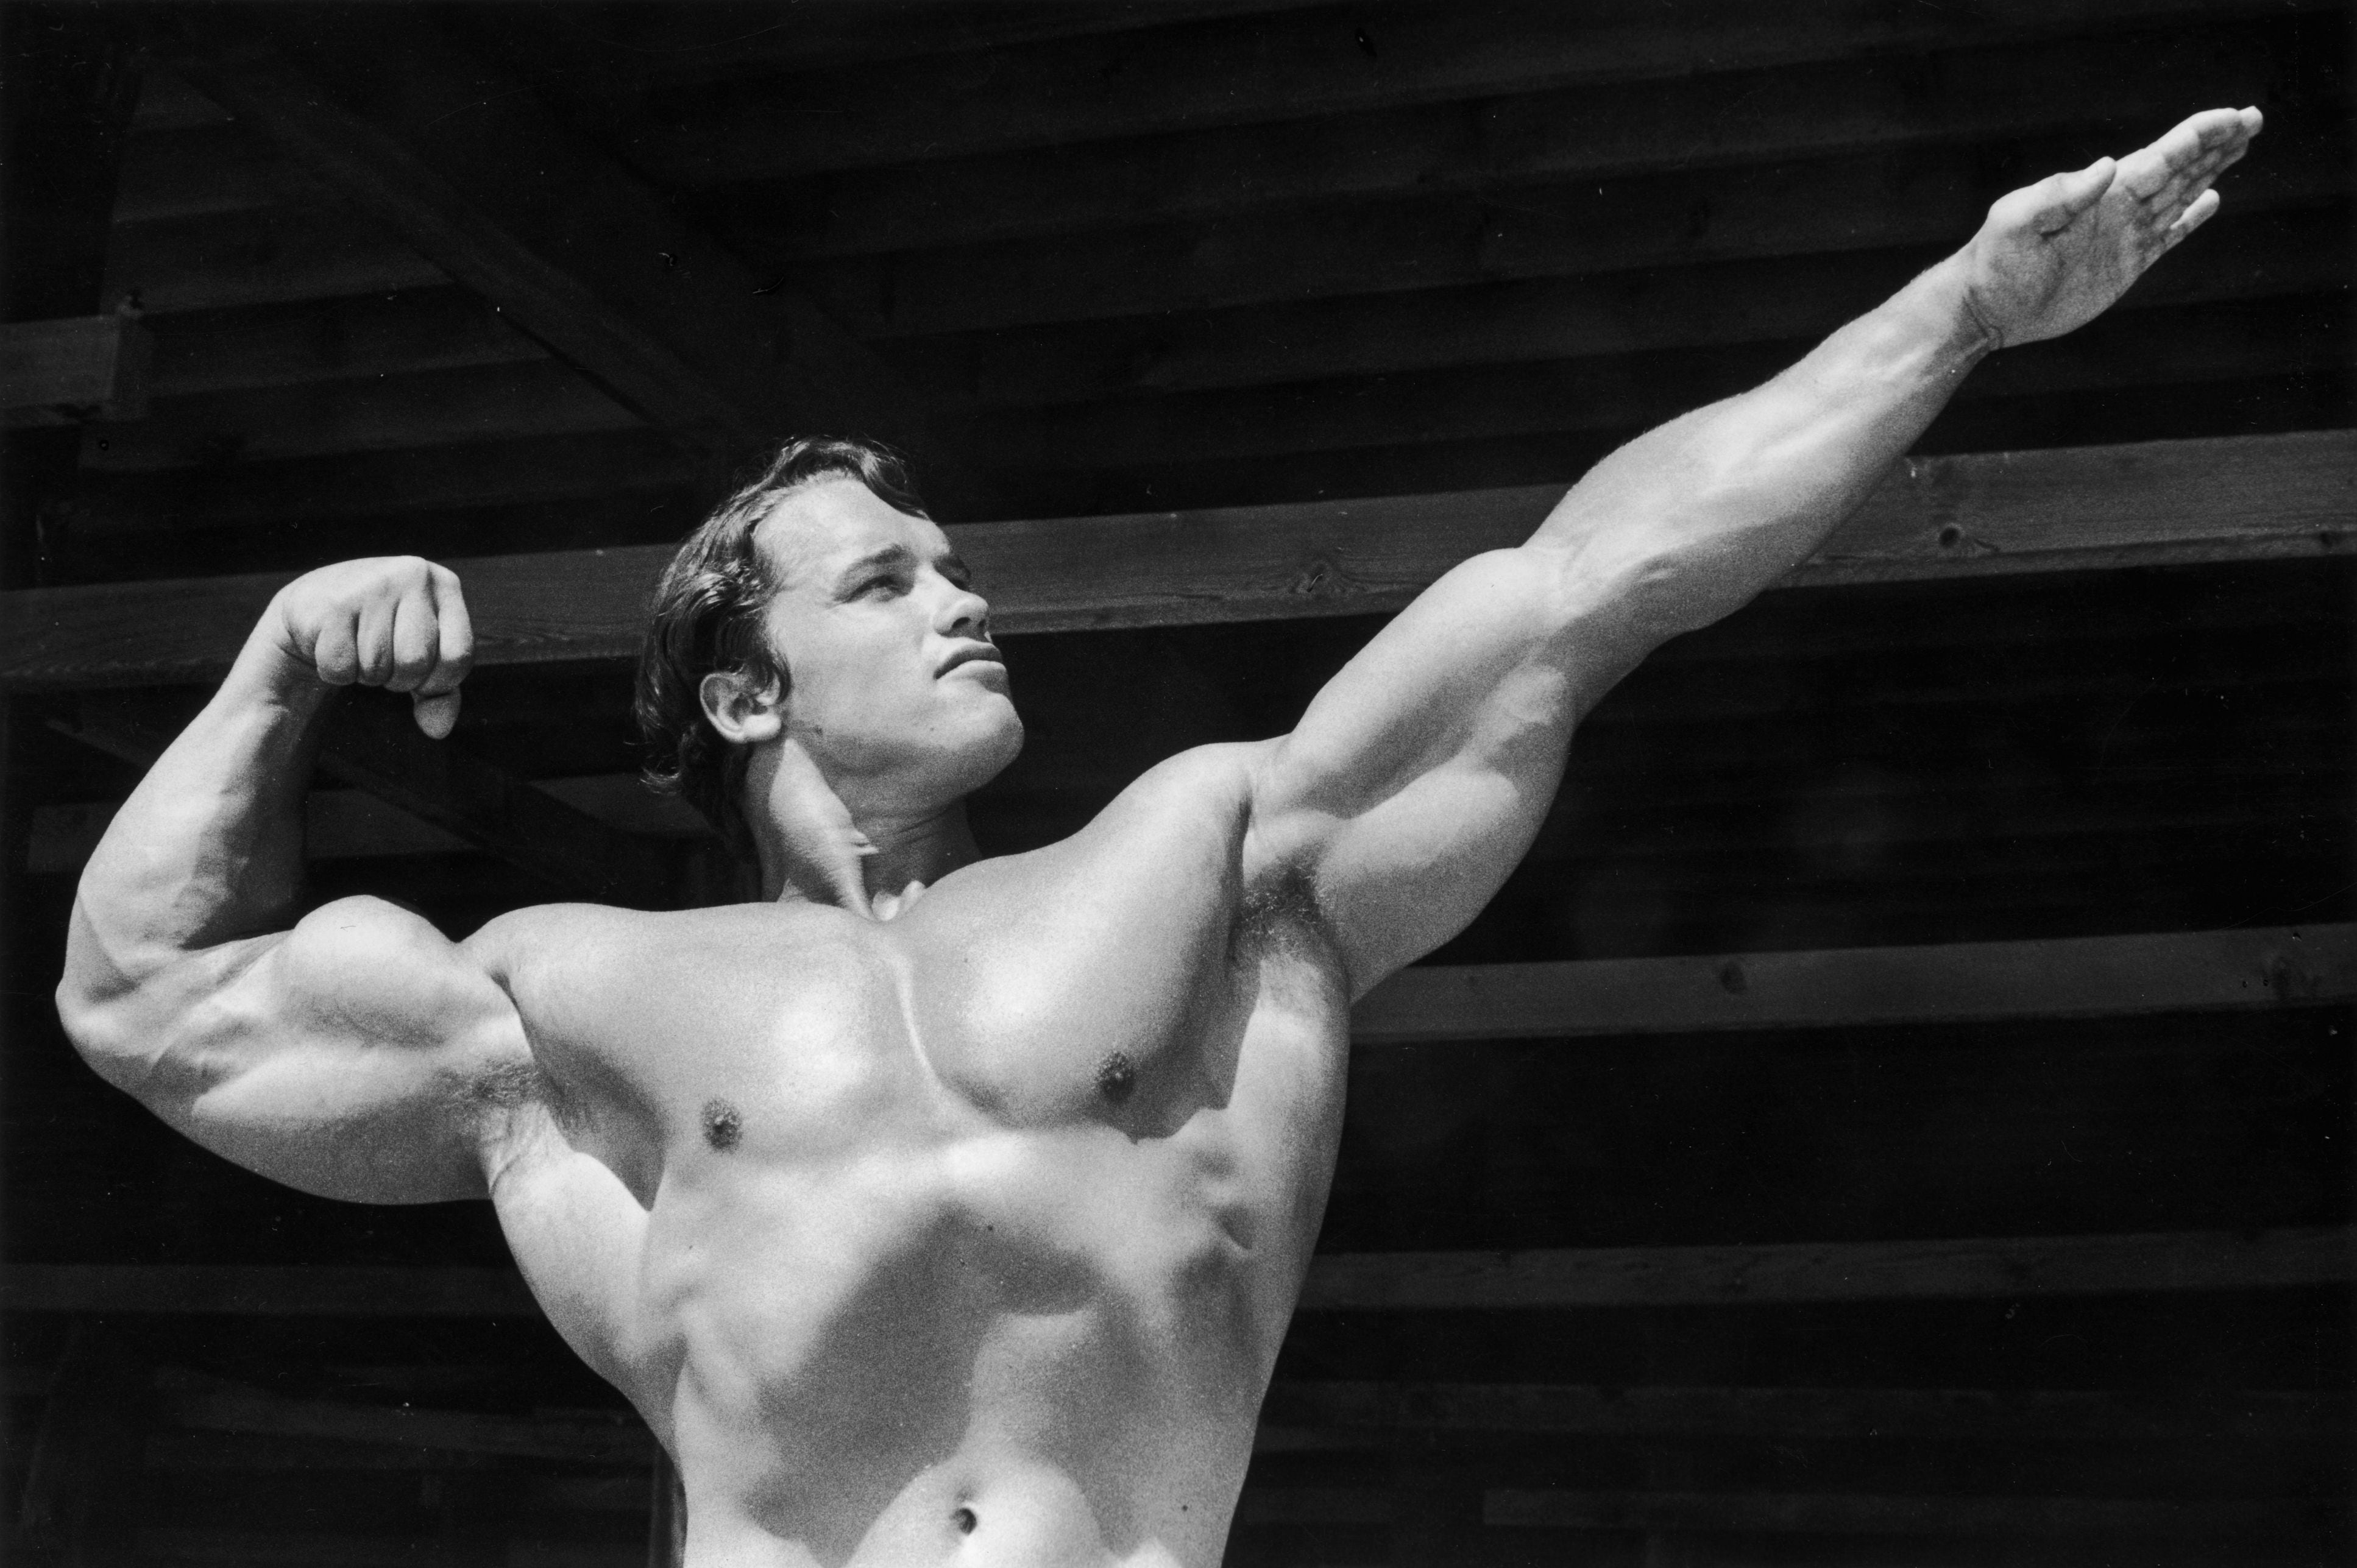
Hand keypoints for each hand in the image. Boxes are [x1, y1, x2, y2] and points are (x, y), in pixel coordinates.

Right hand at [270, 557, 473, 737]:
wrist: (313, 605)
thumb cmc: (380, 633)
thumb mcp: (422, 658)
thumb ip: (440, 695)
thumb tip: (438, 729)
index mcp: (444, 585)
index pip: (458, 655)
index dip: (438, 680)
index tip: (420, 675)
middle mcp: (412, 575)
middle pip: (416, 662)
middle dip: (398, 677)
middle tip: (382, 659)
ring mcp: (371, 585)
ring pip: (377, 666)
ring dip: (364, 673)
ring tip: (356, 647)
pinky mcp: (332, 604)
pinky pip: (341, 667)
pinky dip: (335, 672)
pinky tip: (331, 645)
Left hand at [1959, 106, 2260, 349]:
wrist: (1985, 309)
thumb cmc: (1994, 263)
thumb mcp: (2016, 223)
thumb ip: (2059, 195)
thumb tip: (2105, 167)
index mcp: (2101, 193)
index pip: (2161, 156)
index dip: (2199, 135)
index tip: (2234, 117)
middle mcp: (2118, 208)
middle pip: (2179, 168)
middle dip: (2216, 144)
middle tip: (2252, 119)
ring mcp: (2123, 236)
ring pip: (2178, 195)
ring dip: (2210, 171)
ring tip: (2240, 146)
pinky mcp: (2123, 266)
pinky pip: (2166, 236)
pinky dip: (2190, 218)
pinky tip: (2211, 201)